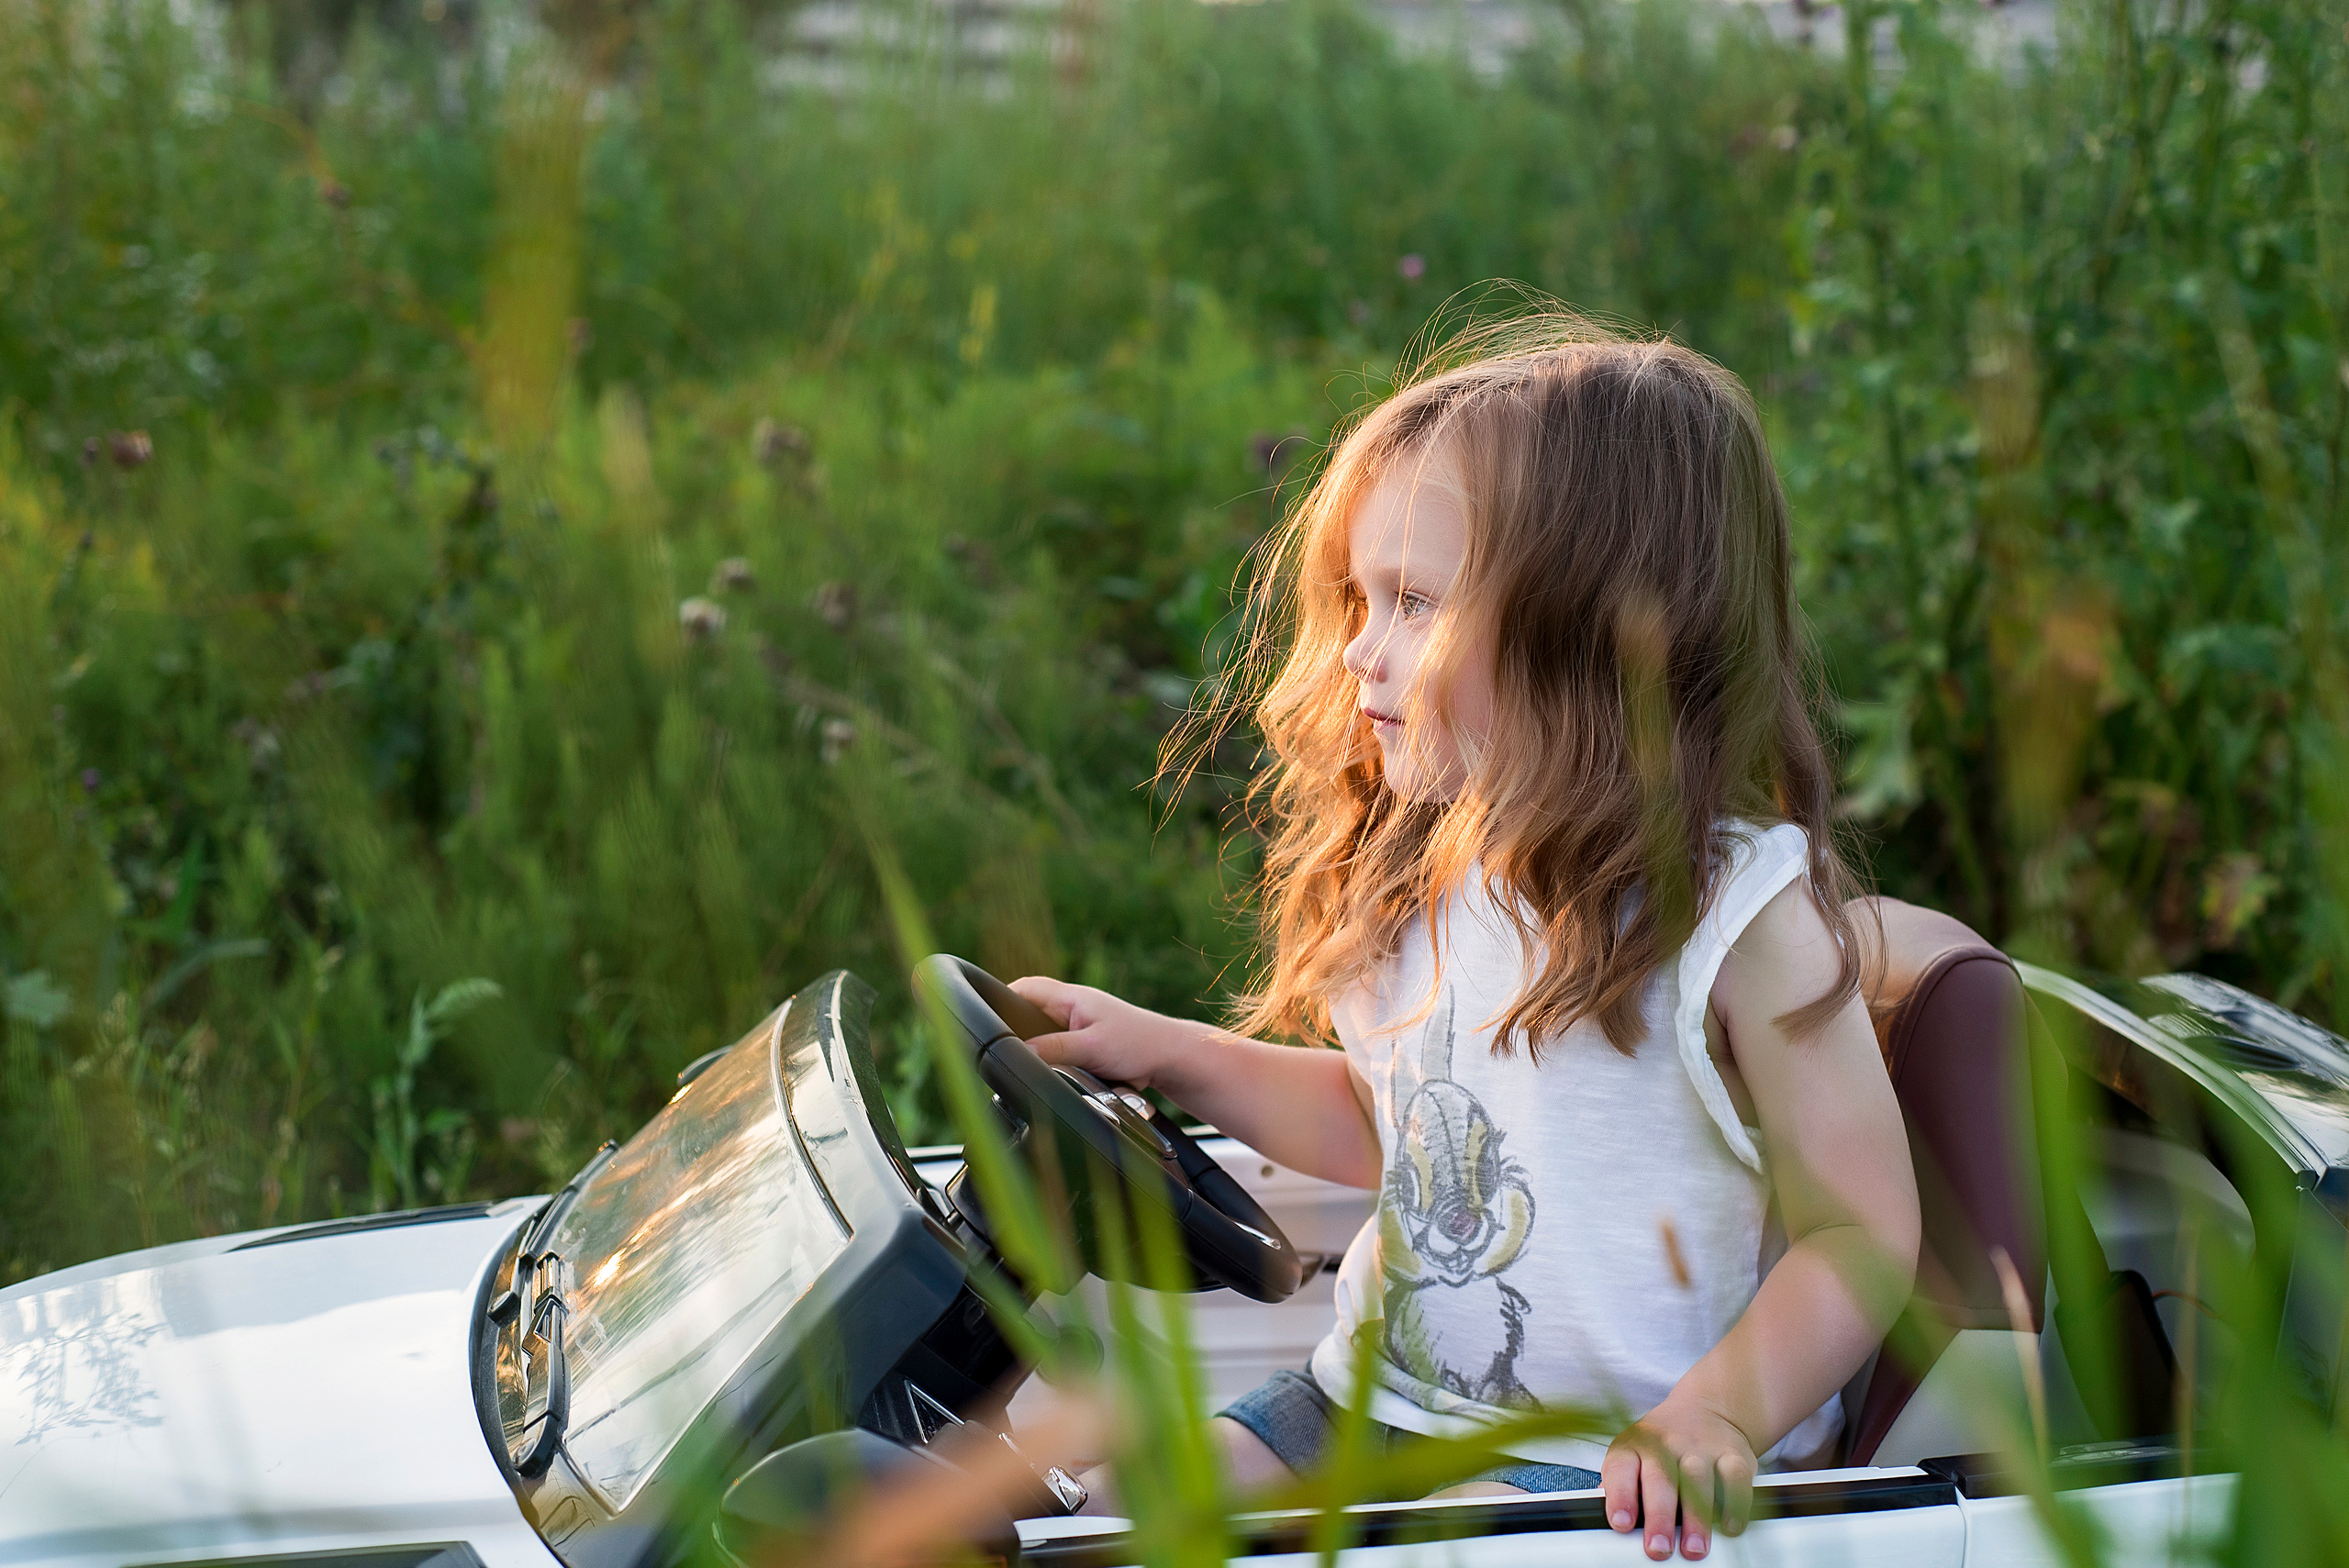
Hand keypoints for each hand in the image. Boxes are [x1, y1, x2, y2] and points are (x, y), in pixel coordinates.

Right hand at [1007, 976, 1194, 1091]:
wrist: (1172, 1059)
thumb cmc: (1140, 1042)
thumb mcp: (1092, 1046)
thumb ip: (1055, 1048)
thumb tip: (1022, 1054)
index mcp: (1071, 997)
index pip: (1025, 989)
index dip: (1003, 1000)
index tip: (987, 1019)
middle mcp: (1072, 1009)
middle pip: (1030, 1015)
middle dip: (1020, 1034)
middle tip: (1009, 1053)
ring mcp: (1078, 1029)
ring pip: (1044, 1039)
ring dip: (1041, 1054)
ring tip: (1038, 1067)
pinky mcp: (1085, 1048)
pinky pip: (1060, 1055)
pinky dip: (1058, 1066)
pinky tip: (1060, 1076)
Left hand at [1600, 1394, 1756, 1561]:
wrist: (1706, 1410)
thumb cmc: (1661, 1447)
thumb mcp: (1632, 1457)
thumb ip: (1619, 1487)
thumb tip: (1606, 1518)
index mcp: (1633, 1445)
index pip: (1621, 1468)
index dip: (1620, 1497)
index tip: (1621, 1524)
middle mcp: (1665, 1444)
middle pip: (1660, 1479)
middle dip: (1659, 1518)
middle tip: (1658, 1548)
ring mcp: (1700, 1447)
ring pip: (1698, 1481)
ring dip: (1697, 1518)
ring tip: (1693, 1548)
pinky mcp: (1732, 1454)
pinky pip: (1734, 1478)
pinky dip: (1735, 1505)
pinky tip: (1728, 1527)